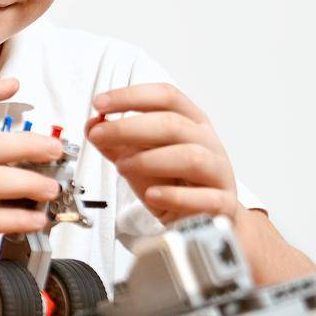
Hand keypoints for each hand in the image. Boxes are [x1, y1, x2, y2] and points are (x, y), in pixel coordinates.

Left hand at [86, 83, 237, 222]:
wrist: (203, 219)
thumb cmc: (173, 183)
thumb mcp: (139, 158)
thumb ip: (115, 143)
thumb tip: (93, 125)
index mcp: (190, 123)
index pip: (166, 96)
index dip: (131, 96)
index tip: (99, 103)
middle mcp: (208, 143)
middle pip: (174, 124)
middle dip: (129, 127)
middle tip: (100, 135)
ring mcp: (218, 173)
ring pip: (191, 157)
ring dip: (149, 160)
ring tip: (122, 167)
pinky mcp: (222, 204)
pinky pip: (205, 198)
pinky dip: (174, 196)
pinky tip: (152, 195)